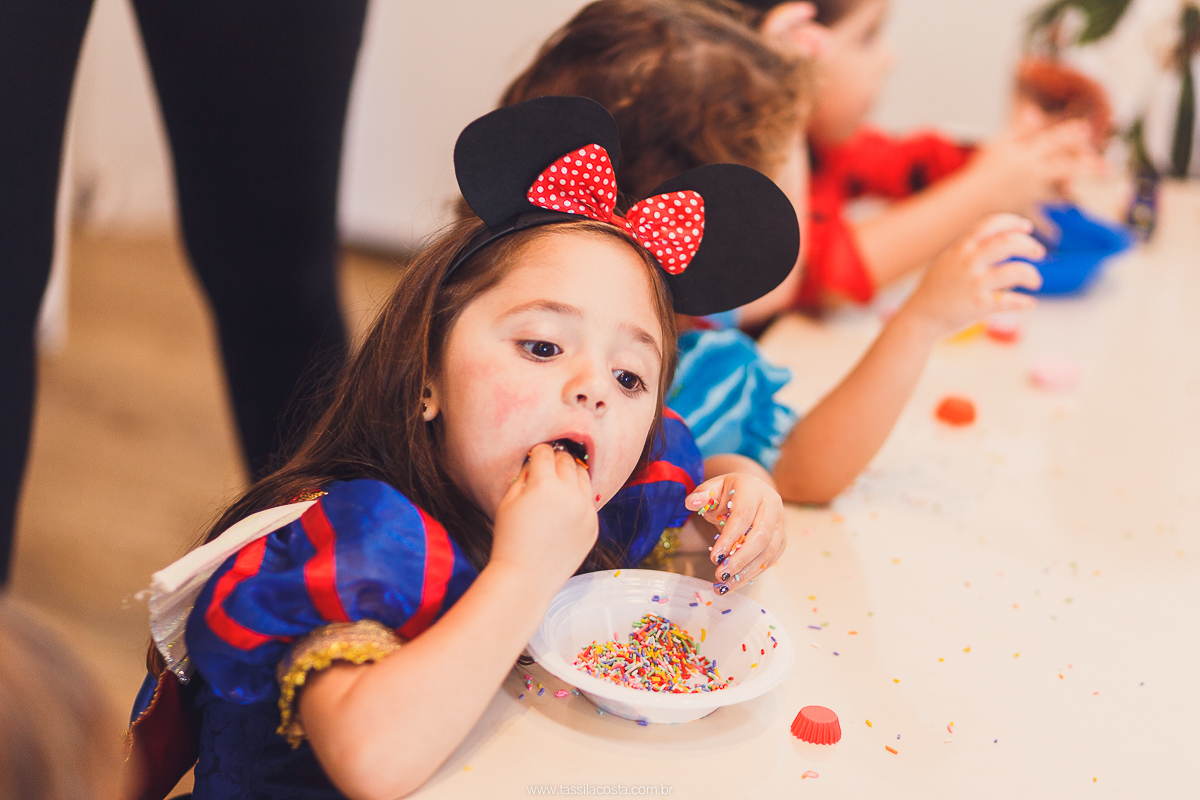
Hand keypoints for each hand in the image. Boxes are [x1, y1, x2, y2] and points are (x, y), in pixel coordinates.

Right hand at [490, 443, 597, 592]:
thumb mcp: (508, 502)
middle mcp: (570, 494)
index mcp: (545, 484)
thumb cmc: (509, 540)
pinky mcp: (593, 526)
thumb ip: (524, 476)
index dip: (537, 452)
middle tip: (548, 464)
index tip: (535, 455)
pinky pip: (589, 501)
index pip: (546, 453)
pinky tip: (565, 506)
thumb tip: (536, 462)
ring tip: (559, 481)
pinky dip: (579, 498)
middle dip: (557, 459)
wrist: (526, 578)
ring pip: (584, 477)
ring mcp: (585, 511)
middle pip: (568, 461)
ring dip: (572, 474)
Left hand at [684, 473, 785, 594]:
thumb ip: (701, 495)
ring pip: (769, 551)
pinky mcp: (782, 538)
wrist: (750, 491)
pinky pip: (771, 559)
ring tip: (725, 585)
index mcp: (753, 489)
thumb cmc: (728, 493)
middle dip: (740, 559)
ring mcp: (781, 523)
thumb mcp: (712, 489)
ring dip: (747, 572)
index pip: (743, 516)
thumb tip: (691, 503)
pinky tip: (736, 582)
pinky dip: (754, 573)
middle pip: (761, 536)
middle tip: (720, 575)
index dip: (730, 538)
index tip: (714, 557)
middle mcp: (772, 505)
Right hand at [901, 213, 1044, 336]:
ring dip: (1031, 275)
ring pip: (1015, 271)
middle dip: (1029, 245)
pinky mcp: (978, 305)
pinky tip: (1029, 303)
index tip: (1026, 228)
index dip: (1012, 222)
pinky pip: (1009, 301)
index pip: (989, 224)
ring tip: (1035, 282)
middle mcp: (968, 262)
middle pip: (1008, 243)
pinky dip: (1023, 302)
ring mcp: (974, 284)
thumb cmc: (936, 289)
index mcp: (960, 249)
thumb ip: (969, 250)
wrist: (920, 317)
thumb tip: (1000, 242)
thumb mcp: (947, 261)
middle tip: (1039, 253)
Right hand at [968, 118, 1099, 216]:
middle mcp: (1032, 174)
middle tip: (1106, 168)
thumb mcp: (997, 145)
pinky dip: (1048, 229)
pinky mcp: (1023, 210)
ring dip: (1068, 193)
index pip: (1053, 141)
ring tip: (1077, 199)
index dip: (1070, 134)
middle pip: (1064, 167)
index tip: (1085, 129)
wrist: (965, 204)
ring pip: (1055, 193)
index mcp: (1025, 156)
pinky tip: (1057, 235)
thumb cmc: (979, 173)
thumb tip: (1033, 110)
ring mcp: (1029, 194)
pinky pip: (1039, 220)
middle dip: (1086, 166)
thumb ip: (1018, 129)